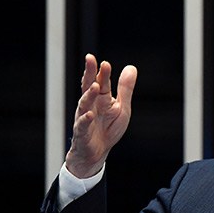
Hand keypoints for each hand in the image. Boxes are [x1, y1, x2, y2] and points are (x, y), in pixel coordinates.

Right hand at [65, 54, 137, 177]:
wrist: (97, 153)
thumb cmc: (108, 129)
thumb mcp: (121, 108)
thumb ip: (124, 89)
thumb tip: (131, 68)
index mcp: (101, 98)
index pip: (102, 82)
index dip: (103, 72)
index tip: (105, 63)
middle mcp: (91, 105)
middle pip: (88, 86)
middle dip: (89, 73)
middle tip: (90, 59)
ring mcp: (84, 117)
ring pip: (84, 103)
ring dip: (89, 94)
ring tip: (94, 85)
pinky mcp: (82, 132)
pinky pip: (82, 125)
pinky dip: (85, 120)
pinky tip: (89, 114)